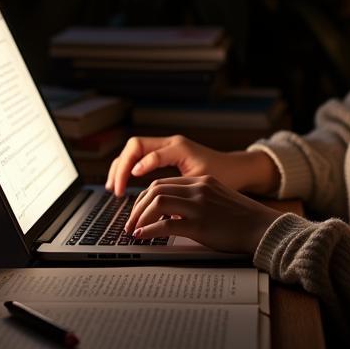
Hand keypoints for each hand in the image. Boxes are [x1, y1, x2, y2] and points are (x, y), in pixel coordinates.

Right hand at [105, 134, 273, 197]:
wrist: (235, 168)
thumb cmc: (223, 176)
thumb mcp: (201, 184)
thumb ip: (180, 191)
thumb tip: (158, 205)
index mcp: (179, 148)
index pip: (151, 153)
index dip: (138, 168)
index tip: (127, 185)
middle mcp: (170, 143)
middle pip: (135, 145)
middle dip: (121, 166)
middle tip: (116, 189)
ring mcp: (166, 146)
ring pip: (133, 149)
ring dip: (120, 167)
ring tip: (114, 188)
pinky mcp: (164, 153)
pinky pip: (139, 155)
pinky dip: (127, 167)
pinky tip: (123, 185)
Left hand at [123, 174, 282, 256]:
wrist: (262, 227)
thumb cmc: (240, 219)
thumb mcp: (217, 200)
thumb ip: (196, 200)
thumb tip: (170, 213)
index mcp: (202, 181)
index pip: (164, 183)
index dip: (145, 197)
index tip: (138, 211)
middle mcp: (199, 188)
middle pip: (156, 189)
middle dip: (138, 206)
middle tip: (130, 222)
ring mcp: (199, 205)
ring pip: (157, 202)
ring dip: (140, 217)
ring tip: (134, 230)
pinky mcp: (200, 225)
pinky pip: (166, 225)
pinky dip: (150, 230)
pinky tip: (143, 236)